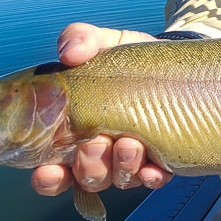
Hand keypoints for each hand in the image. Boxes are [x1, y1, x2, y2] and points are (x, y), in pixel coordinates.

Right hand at [30, 23, 173, 197]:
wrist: (174, 63)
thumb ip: (80, 40)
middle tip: (96, 143)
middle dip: (90, 166)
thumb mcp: (104, 44)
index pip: (53, 170)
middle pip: (88, 177)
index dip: (47, 178)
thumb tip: (68, 52)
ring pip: (119, 180)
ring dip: (122, 167)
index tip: (46, 171)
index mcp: (75, 135)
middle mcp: (101, 155)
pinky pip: (155, 179)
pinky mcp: (163, 162)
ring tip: (130, 144)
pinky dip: (152, 177)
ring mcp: (132, 161)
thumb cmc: (127, 59)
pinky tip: (154, 169)